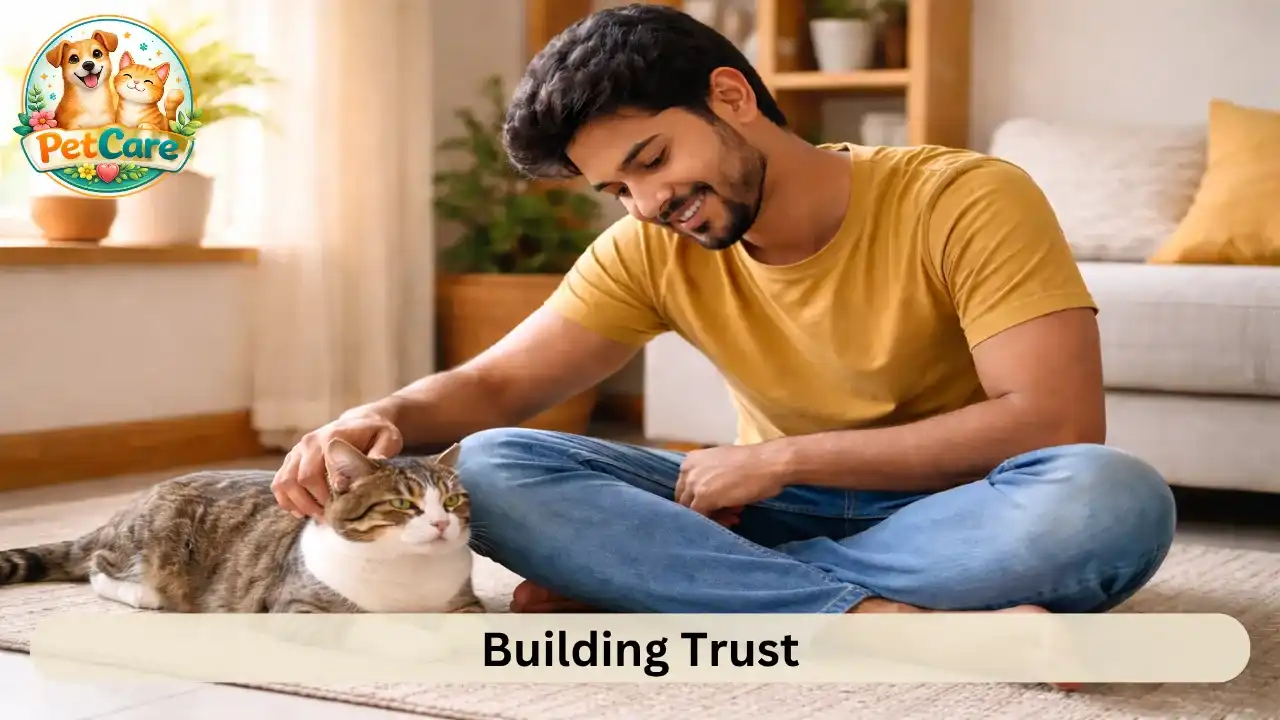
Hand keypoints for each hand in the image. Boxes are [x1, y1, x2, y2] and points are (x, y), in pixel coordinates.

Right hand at [271, 410, 402, 517]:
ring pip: (284, 482)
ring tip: (317, 516)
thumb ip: (382, 451)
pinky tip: (301, 511)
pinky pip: (279, 482)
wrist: (360, 421)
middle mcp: (310, 443)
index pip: (323, 468)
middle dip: (314, 503)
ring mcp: (298, 451)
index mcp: (332, 437)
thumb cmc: (375, 432)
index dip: (329, 491)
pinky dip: (286, 500)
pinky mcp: (292, 459)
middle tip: (331, 518)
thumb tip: (375, 466)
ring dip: (298, 504)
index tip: (342, 507)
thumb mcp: (388, 438)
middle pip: (300, 479)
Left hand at [674, 444, 787, 516]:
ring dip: (713, 517)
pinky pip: (701, 518)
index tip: (720, 505)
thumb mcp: (723, 466)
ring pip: (692, 511)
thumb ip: (709, 479)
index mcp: (691, 460)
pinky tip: (734, 519)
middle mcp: (687, 470)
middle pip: (685, 501)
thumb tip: (709, 500)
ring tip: (733, 517)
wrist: (769, 463)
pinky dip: (717, 522)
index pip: (685, 489)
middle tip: (728, 513)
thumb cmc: (753, 463)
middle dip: (705, 510)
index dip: (701, 500)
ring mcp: (693, 484)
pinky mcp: (703, 498)